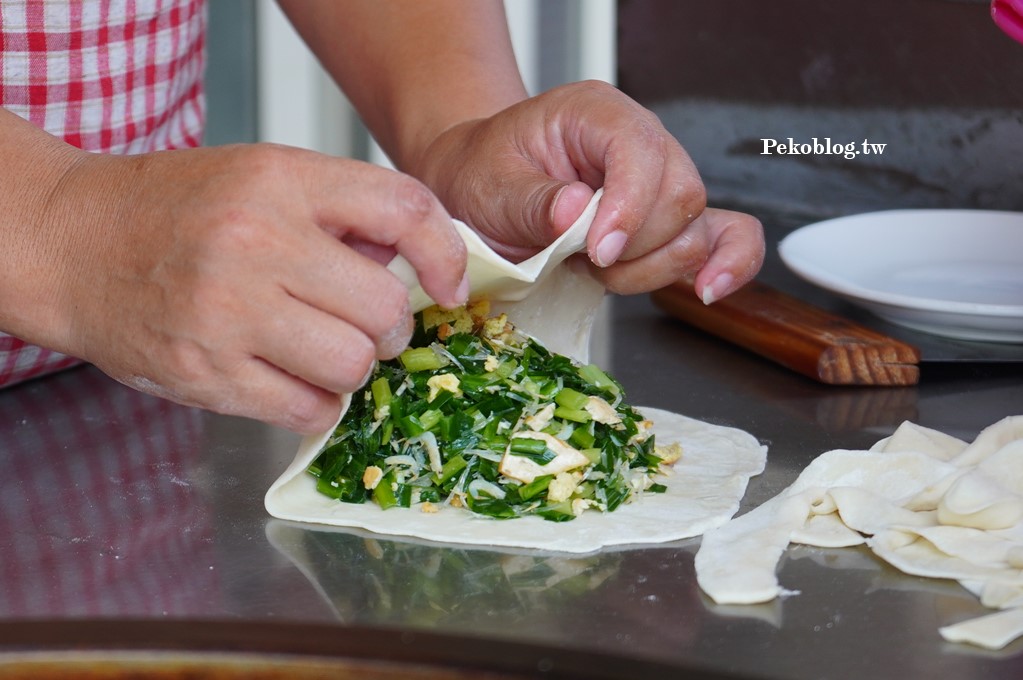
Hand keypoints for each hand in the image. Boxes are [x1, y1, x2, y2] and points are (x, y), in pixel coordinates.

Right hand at [35, 144, 467, 432]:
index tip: (449, 287)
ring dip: (355, 368)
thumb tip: (417, 262)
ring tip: (326, 351)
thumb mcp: (264, 176)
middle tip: (368, 323)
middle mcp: (257, 243)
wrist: (73, 243)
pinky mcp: (207, 374)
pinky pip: (308, 411)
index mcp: (281, 182)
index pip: (404, 210)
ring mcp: (228, 314)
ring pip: (353, 365)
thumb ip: (342, 212)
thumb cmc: (175, 209)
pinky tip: (295, 379)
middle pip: (384, 307)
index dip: (446, 255)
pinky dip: (317, 404)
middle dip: (390, 326)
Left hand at [413, 80, 764, 300]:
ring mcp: (660, 182)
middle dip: (635, 246)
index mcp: (596, 114)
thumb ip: (531, 201)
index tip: (596, 251)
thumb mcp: (488, 184)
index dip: (629, 206)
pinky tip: (708, 288)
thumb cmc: (483, 174)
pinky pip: (727, 237)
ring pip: (697, 229)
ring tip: (597, 269)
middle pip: (680, 194)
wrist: (480, 188)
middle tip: (583, 261)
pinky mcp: (669, 221)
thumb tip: (575, 213)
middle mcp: (640, 141)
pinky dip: (727, 264)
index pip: (641, 149)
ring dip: (651, 268)